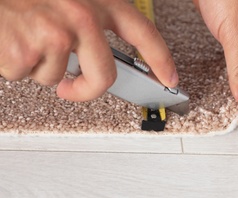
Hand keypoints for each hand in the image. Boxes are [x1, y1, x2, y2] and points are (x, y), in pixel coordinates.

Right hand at [0, 0, 177, 101]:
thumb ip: (91, 22)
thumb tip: (101, 58)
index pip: (144, 33)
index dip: (161, 59)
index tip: (169, 77)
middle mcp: (81, 15)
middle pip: (104, 76)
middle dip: (86, 89)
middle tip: (71, 88)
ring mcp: (56, 33)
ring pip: (59, 77)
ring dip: (41, 66)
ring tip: (26, 37)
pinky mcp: (28, 49)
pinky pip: (29, 75)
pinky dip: (17, 65)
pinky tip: (11, 40)